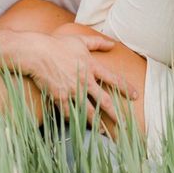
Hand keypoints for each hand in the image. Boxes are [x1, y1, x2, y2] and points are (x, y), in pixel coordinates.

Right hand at [21, 30, 136, 124]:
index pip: (114, 79)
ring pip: (88, 111)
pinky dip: (74, 120)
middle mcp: (85, 81)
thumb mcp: (80, 40)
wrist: (38, 53)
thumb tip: (113, 44)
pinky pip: (69, 113)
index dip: (126, 88)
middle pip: (104, 100)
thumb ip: (98, 42)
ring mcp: (72, 91)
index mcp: (92, 67)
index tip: (135, 96)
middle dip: (115, 113)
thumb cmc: (58, 44)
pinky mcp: (59, 98)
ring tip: (103, 132)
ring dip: (97, 123)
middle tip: (123, 123)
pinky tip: (79, 126)